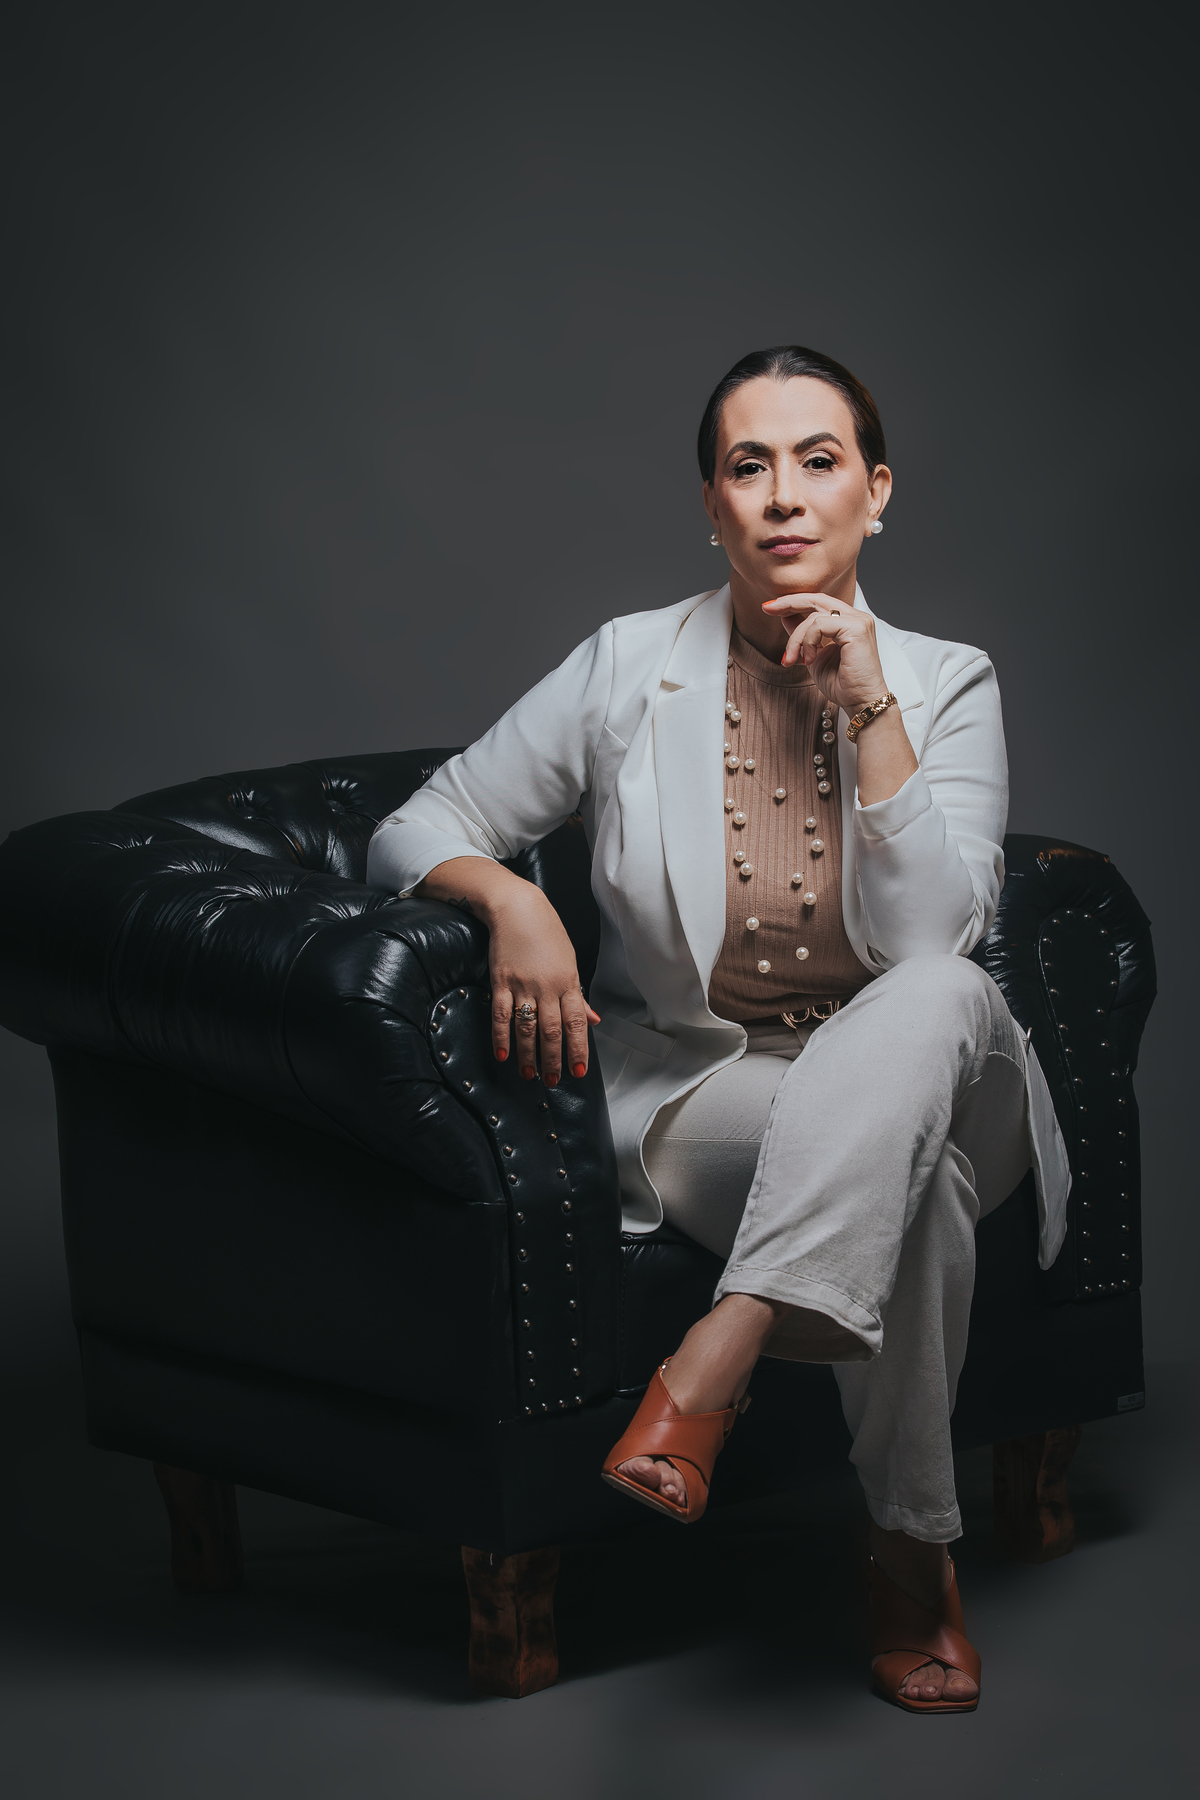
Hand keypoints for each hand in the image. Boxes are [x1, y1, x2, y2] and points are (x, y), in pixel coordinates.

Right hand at [487, 885, 600, 1084]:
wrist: (517, 907)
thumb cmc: (546, 933)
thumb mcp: (568, 961)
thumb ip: (578, 995)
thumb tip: (594, 1020)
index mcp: (568, 982)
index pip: (576, 1022)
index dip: (578, 1049)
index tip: (578, 1071)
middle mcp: (548, 986)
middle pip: (553, 1030)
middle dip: (554, 1058)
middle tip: (553, 1080)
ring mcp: (523, 984)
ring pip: (528, 1027)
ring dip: (528, 1054)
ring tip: (529, 1074)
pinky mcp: (501, 981)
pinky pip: (502, 1014)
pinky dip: (501, 1036)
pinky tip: (502, 1054)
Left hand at [762, 592, 888, 716]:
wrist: (860, 702)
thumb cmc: (842, 684)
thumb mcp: (813, 656)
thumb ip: (803, 636)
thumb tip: (786, 618)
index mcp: (848, 621)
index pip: (818, 603)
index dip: (794, 602)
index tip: (770, 608)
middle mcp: (856, 617)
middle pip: (816, 599)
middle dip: (789, 603)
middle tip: (767, 608)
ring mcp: (858, 621)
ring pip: (814, 616)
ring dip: (796, 639)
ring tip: (793, 660)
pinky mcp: (856, 628)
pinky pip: (820, 625)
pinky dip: (808, 642)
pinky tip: (809, 660)